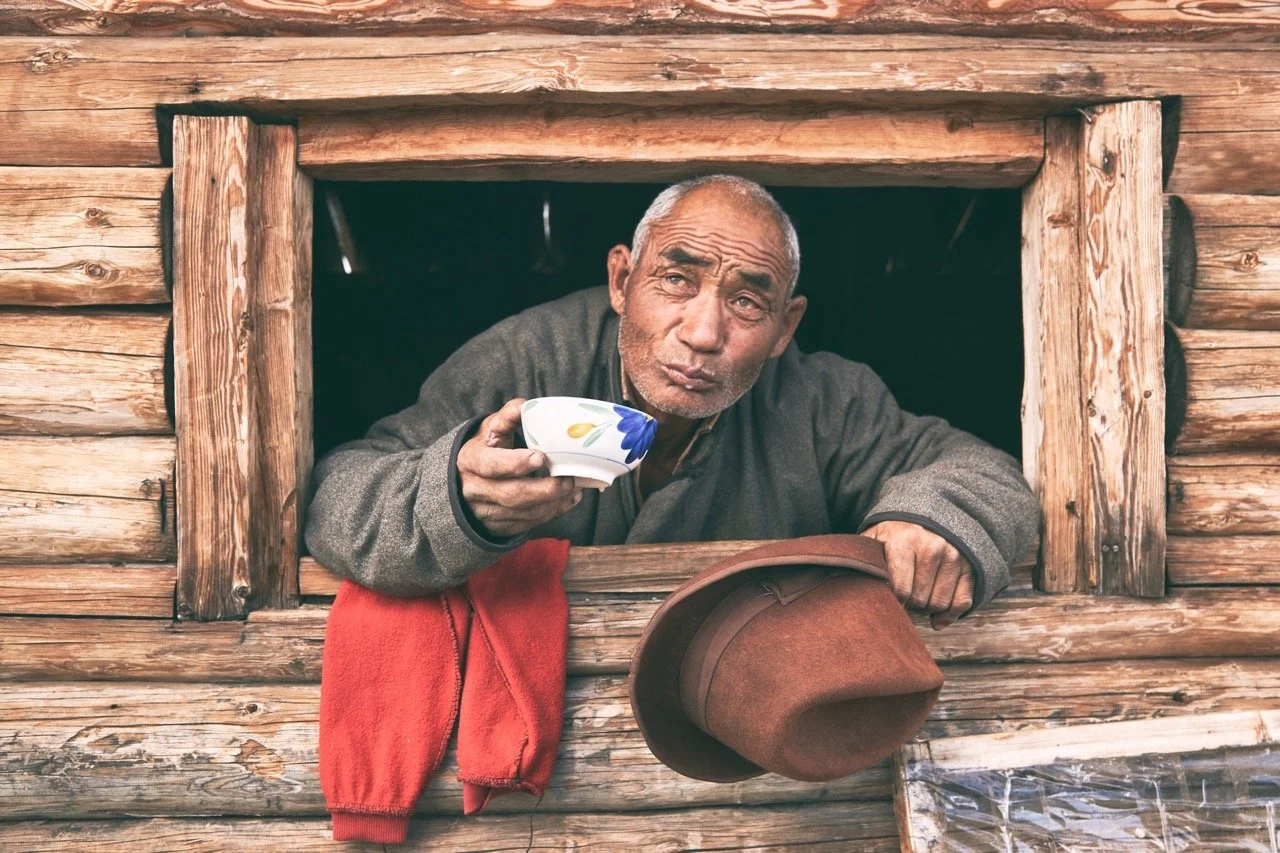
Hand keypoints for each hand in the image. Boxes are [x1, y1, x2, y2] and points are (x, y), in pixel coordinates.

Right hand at [456, 398, 583, 538]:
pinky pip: (527, 523)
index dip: (516, 463)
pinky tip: (568, 500)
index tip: (541, 457)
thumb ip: (508, 416)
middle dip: (544, 490)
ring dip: (553, 503)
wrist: (467, 478)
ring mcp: (485, 511)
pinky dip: (551, 513)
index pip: (491, 465)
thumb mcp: (491, 428)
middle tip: (569, 480)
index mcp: (471, 460)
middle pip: (511, 495)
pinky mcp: (497, 526)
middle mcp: (475, 489)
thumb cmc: (486, 448)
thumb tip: (527, 405)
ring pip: (522, 513)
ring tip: (575, 489)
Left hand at [860, 520, 973, 629]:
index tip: (884, 601)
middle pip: (919, 600)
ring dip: (925, 610)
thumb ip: (862, 561)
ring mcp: (953, 556)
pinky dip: (948, 616)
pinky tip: (935, 618)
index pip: (900, 589)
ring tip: (914, 598)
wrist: (923, 516)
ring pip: (939, 604)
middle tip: (900, 599)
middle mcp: (933, 546)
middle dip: (907, 606)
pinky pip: (961, 603)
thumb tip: (848, 588)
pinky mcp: (968, 566)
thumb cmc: (891, 535)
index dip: (891, 602)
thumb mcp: (873, 540)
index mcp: (905, 540)